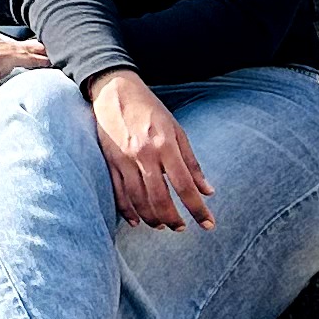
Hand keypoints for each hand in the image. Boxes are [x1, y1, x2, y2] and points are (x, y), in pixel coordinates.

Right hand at [90, 68, 215, 229]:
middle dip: (173, 219)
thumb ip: (192, 163)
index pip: (185, 185)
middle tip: (181, 228)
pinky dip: (127, 211)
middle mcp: (144, 154)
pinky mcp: (110, 162)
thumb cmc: (150, 109)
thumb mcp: (177, 130)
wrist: (115, 90)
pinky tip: (136, 221)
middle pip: (160, 198)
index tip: (208, 224)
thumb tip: (208, 191)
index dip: (197, 208)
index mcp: (165, 145)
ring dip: (151, 218)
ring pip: (138, 199)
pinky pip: (118, 193)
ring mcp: (124, 159)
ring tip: (162, 225)